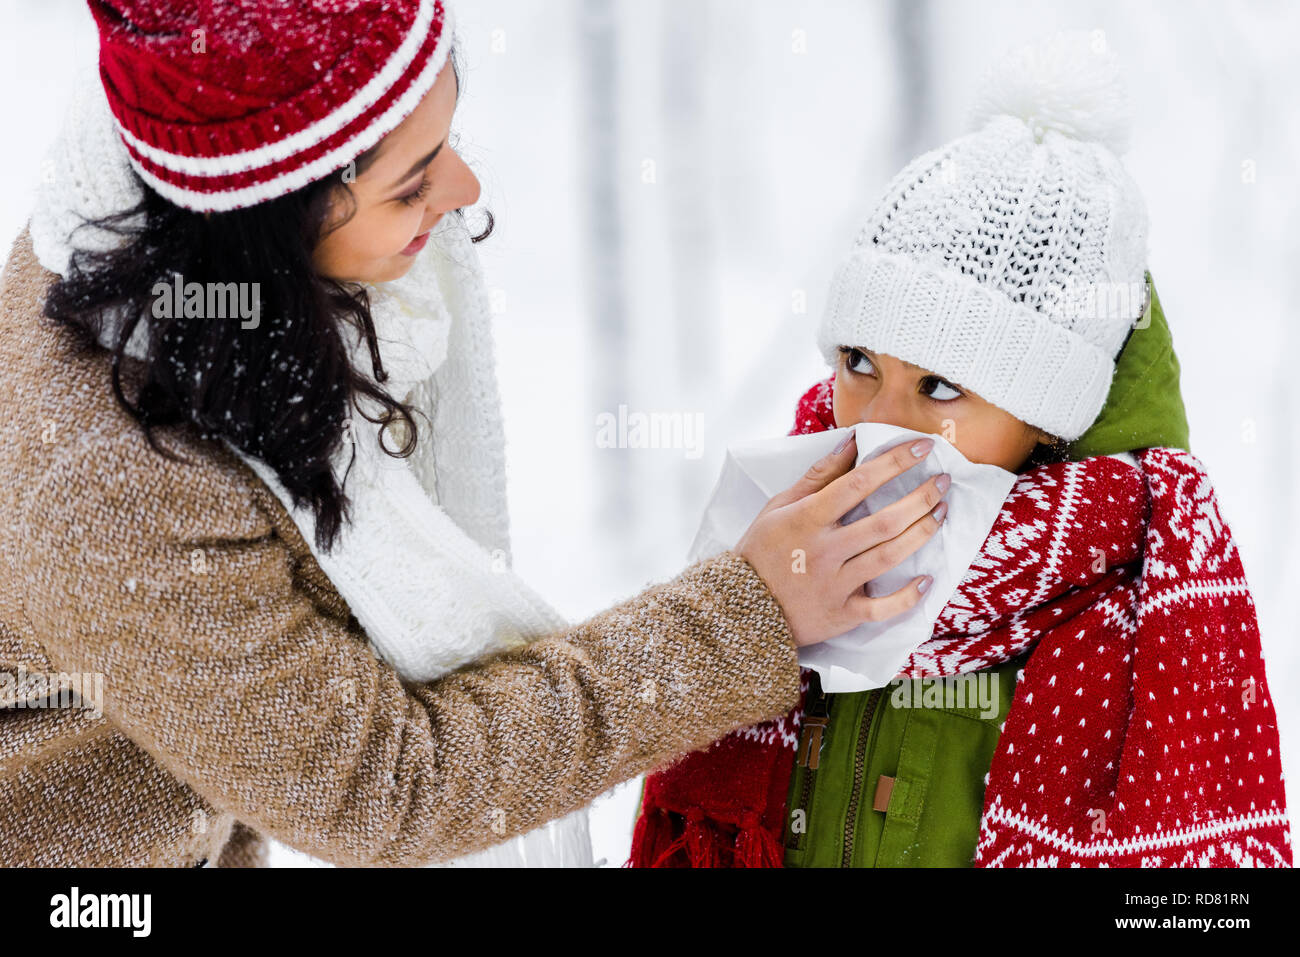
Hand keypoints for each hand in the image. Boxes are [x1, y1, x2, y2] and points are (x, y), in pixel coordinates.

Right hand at [736, 431, 948, 647]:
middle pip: (884, 521)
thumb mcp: (779, 506)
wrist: (742, 607)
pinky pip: (882, 608)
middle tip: (943, 482)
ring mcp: (835, 584)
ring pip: (889, 556)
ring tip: (941, 512)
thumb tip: (851, 442)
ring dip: (922, 532)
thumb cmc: (762, 550)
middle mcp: (824, 550)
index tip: (922, 447)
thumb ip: (817, 475)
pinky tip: (927, 579)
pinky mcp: (842, 615)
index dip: (894, 462)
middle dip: (921, 497)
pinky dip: (907, 596)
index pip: (858, 483)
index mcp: (807, 519)